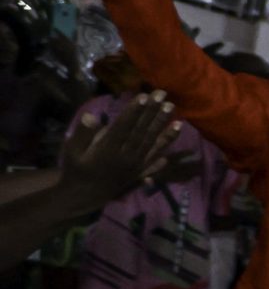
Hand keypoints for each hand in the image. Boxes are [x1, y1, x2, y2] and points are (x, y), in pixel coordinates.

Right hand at [58, 94, 180, 205]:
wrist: (85, 194)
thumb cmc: (76, 168)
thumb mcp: (72, 151)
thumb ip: (82, 134)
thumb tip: (91, 116)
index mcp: (108, 150)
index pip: (124, 127)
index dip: (134, 111)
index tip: (143, 96)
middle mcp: (126, 156)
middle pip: (141, 130)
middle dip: (152, 111)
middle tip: (162, 94)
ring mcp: (137, 164)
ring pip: (152, 140)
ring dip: (163, 123)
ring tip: (171, 107)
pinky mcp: (142, 169)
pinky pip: (158, 153)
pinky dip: (168, 142)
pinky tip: (177, 129)